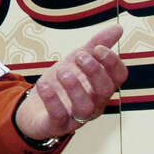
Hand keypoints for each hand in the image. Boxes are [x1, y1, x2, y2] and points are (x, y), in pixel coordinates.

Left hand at [14, 24, 126, 141]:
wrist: (35, 108)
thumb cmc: (62, 84)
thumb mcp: (76, 61)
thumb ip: (96, 45)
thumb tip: (118, 28)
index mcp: (101, 87)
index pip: (118, 77)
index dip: (112, 63)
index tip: (98, 48)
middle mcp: (94, 104)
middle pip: (105, 91)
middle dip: (95, 72)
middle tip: (80, 56)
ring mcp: (76, 117)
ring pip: (85, 108)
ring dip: (75, 88)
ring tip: (63, 71)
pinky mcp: (56, 125)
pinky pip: (57, 116)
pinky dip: (52, 100)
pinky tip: (44, 85)